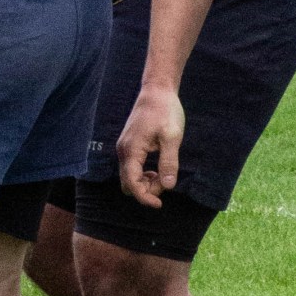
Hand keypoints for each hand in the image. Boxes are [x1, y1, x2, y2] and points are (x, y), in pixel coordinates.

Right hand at [117, 84, 184, 207]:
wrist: (156, 91)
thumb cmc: (165, 112)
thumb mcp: (172, 137)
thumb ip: (169, 162)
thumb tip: (168, 185)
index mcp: (131, 150)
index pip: (132, 183)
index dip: (145, 197)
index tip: (160, 204)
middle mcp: (123, 151)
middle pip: (128, 183)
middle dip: (145, 190)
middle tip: (166, 181)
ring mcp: (124, 148)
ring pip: (129, 176)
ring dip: (145, 182)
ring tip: (164, 173)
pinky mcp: (129, 145)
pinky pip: (131, 168)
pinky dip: (143, 174)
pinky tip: (157, 168)